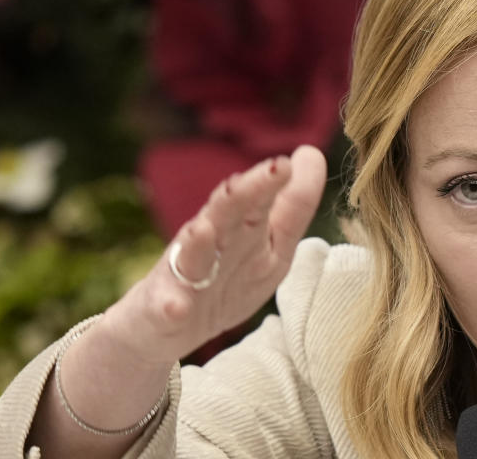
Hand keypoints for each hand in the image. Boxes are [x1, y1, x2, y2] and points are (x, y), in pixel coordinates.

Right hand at [101, 145, 326, 366]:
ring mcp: (185, 274)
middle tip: (274, 169)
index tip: (300, 157)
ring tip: (204, 228)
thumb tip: (312, 154)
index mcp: (243, 229)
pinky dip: (170, 305)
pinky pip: (166, 305)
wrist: (163, 322)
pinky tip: (175, 306)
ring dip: (198, 241)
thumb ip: (292, 206)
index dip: (279, 183)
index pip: (263, 202)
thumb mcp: (270, 248)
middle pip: (229, 213)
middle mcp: (212, 242)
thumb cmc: (225, 277)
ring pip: (192, 252)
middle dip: (248, 192)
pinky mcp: (163, 306)